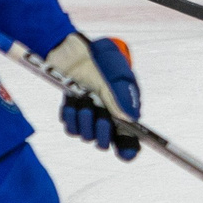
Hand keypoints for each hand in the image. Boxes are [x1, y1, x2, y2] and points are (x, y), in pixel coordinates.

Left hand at [47, 33, 140, 159]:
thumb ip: (122, 97)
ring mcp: (90, 117)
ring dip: (85, 120)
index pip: (129, 139)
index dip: (127, 148)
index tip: (124, 150)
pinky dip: (71, 116)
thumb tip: (130, 120)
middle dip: (102, 133)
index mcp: (125, 110)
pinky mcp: (73, 115)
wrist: (74, 52)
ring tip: (84, 100)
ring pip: (87, 136)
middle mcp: (108, 117)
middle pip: (106, 142)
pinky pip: (71, 128)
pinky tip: (73, 102)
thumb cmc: (100, 60)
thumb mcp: (115, 75)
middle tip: (101, 118)